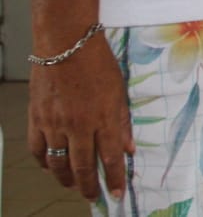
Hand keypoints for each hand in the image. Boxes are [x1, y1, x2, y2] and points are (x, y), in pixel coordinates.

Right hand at [28, 36, 133, 199]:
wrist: (65, 43)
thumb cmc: (98, 62)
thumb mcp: (119, 90)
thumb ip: (122, 121)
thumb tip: (128, 148)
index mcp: (103, 117)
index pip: (110, 157)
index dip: (114, 179)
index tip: (118, 194)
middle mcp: (78, 125)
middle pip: (82, 167)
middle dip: (90, 186)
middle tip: (94, 197)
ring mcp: (54, 124)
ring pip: (58, 164)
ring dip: (66, 179)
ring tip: (74, 185)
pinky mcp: (36, 119)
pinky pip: (37, 150)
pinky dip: (44, 163)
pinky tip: (50, 167)